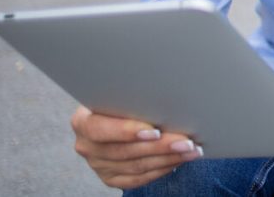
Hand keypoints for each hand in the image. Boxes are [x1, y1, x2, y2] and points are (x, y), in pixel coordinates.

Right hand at [71, 106, 202, 189]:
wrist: (116, 116)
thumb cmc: (124, 100)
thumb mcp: (122, 93)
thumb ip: (133, 97)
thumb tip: (165, 94)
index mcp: (82, 121)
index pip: (99, 129)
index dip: (126, 131)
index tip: (154, 131)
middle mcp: (86, 146)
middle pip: (124, 151)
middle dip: (159, 146)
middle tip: (186, 141)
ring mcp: (98, 165)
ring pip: (135, 166)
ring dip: (167, 158)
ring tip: (191, 150)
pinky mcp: (110, 178)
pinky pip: (138, 179)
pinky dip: (162, 169)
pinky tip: (179, 160)